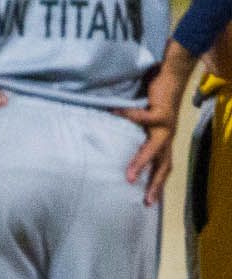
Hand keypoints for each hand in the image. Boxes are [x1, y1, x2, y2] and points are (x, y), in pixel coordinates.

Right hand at [116, 39, 196, 205]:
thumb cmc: (154, 95)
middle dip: (155, 184)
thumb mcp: (143, 116)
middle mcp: (167, 136)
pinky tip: (113, 114)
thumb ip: (132, 127)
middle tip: (145, 201)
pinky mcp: (162, 113)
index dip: (156, 184)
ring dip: (143, 164)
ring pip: (155, 150)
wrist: (171, 76)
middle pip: (164, 166)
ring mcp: (166, 126)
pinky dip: (127, 117)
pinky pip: (142, 118)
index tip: (147, 201)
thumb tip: (108, 132)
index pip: (163, 166)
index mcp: (163, 139)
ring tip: (130, 175)